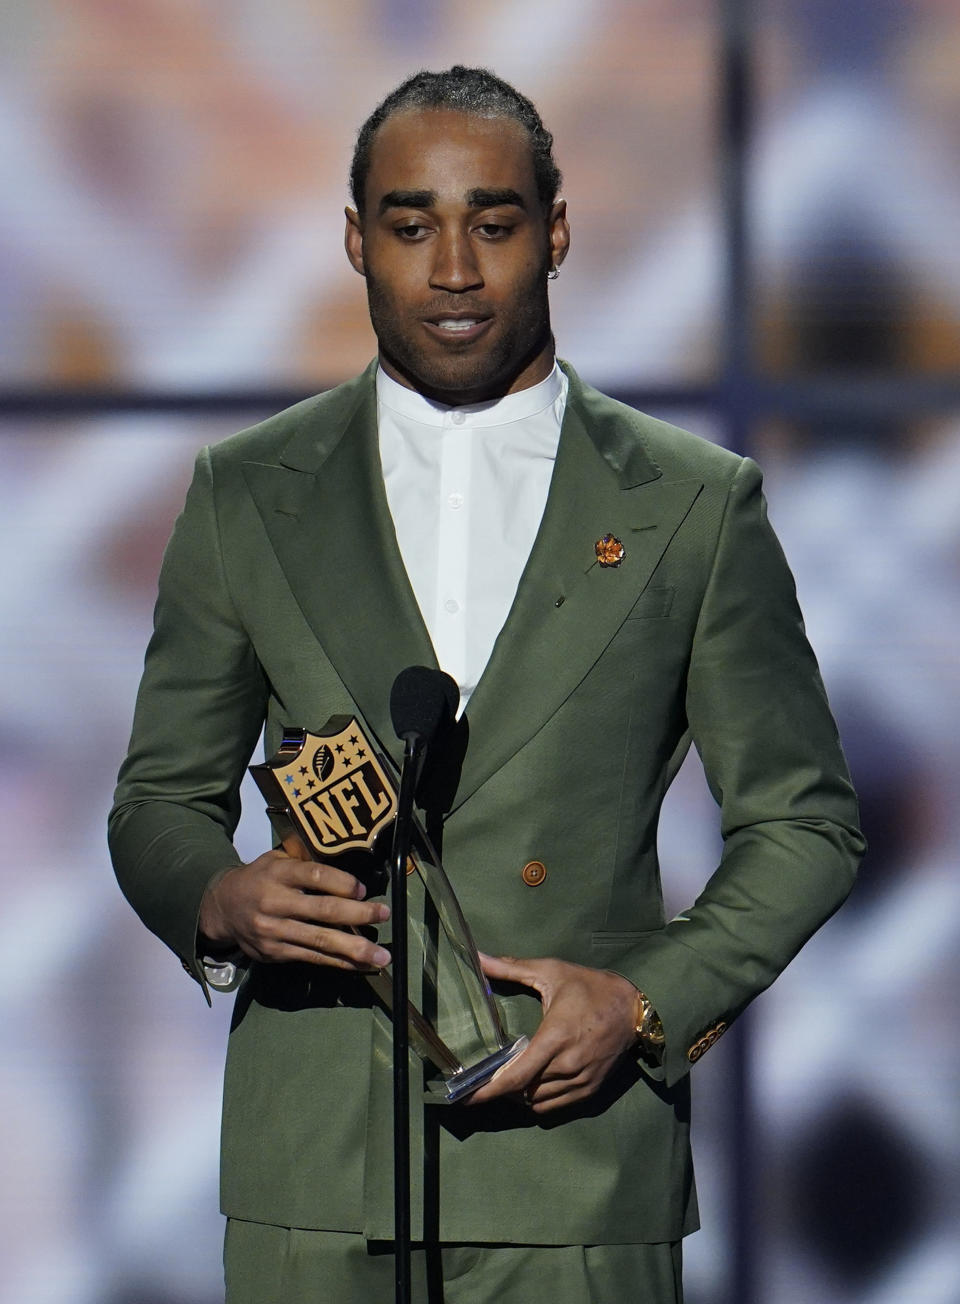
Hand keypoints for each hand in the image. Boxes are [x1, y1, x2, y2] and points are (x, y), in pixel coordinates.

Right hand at [198, 844, 390, 971]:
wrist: (222, 908)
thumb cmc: (259, 878)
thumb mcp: (276, 859)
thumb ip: (305, 860)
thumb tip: (347, 859)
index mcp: (277, 873)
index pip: (313, 875)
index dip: (341, 882)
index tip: (363, 889)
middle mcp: (274, 902)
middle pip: (322, 911)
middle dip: (358, 915)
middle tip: (384, 915)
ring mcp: (274, 931)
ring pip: (320, 941)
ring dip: (355, 949)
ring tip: (381, 956)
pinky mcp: (275, 953)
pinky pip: (312, 958)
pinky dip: (339, 963)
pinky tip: (360, 965)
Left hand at [468, 955, 637, 1112]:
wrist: (633, 1006)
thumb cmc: (589, 986)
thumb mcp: (551, 971)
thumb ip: (512, 968)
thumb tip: (478, 958)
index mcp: (555, 1037)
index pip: (517, 1076)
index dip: (489, 1091)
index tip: (466, 1097)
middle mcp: (568, 1064)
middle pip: (524, 1091)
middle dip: (502, 1087)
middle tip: (487, 1076)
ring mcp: (581, 1080)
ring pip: (538, 1101)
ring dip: (521, 1094)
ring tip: (512, 1076)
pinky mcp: (591, 1088)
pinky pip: (556, 1106)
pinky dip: (540, 1099)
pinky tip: (534, 1082)